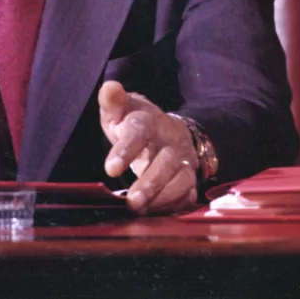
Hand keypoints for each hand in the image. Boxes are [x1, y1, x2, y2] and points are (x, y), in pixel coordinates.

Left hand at [99, 80, 197, 214]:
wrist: (163, 129)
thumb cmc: (132, 120)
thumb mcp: (119, 109)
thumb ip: (112, 101)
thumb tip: (110, 87)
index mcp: (149, 121)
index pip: (140, 132)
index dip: (126, 149)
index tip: (110, 169)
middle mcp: (169, 141)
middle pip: (165, 162)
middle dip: (150, 183)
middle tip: (131, 201)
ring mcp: (183, 161)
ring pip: (181, 180)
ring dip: (162, 197)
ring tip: (139, 209)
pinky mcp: (189, 179)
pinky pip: (188, 195)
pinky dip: (174, 205)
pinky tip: (155, 213)